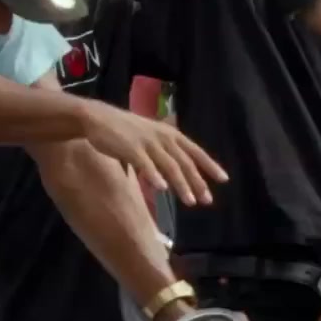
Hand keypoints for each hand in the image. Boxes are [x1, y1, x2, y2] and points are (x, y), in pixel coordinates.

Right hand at [80, 101, 227, 205]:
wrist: (96, 118)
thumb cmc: (123, 130)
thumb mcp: (150, 137)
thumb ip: (163, 153)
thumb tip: (172, 174)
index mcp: (169, 134)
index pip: (195, 151)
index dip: (210, 165)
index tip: (224, 179)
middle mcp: (163, 137)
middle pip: (185, 162)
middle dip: (198, 182)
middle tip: (208, 200)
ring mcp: (147, 142)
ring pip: (169, 166)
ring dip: (181, 184)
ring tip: (191, 201)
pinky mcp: (130, 148)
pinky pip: (145, 164)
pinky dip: (154, 176)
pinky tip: (162, 189)